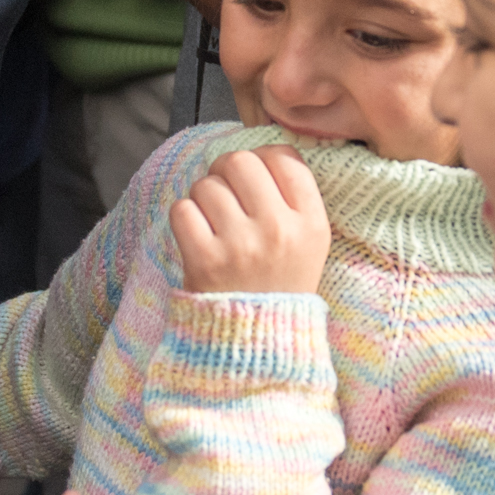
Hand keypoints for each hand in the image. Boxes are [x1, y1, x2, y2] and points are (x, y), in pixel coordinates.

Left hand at [170, 146, 328, 295]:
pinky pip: (183, 208)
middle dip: (227, 171)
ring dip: (205, 198)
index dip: (264, 158)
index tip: (256, 178)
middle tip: (227, 193)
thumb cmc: (280, 284)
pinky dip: (185, 218)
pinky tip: (198, 235)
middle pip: (241, 161)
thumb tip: (259, 150)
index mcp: (311, 223)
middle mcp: (278, 229)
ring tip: (215, 223)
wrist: (257, 343)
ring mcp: (240, 244)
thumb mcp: (310, 243)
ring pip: (207, 184)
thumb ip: (293, 196)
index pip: (284, 157)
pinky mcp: (205, 259)